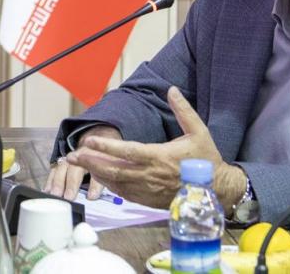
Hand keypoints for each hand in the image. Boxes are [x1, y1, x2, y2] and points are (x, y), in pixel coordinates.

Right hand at [43, 125, 119, 200]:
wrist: (98, 137)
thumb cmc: (106, 157)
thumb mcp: (112, 165)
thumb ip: (107, 180)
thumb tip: (97, 196)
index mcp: (98, 156)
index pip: (96, 170)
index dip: (94, 185)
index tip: (91, 197)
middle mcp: (82, 155)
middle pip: (76, 169)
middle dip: (71, 182)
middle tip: (69, 197)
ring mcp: (71, 158)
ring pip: (63, 168)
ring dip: (58, 182)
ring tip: (55, 194)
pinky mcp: (62, 162)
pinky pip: (55, 170)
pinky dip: (50, 180)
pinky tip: (47, 190)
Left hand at [64, 86, 243, 208]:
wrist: (218, 190)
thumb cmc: (207, 160)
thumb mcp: (199, 131)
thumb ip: (183, 110)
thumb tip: (171, 89)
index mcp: (160, 157)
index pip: (127, 151)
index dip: (106, 147)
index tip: (89, 142)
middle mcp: (151, 175)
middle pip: (115, 170)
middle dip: (91, 163)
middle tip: (72, 155)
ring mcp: (150, 190)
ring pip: (117, 184)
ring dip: (97, 174)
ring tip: (80, 165)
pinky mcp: (151, 201)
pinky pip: (125, 194)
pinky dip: (110, 186)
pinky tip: (100, 178)